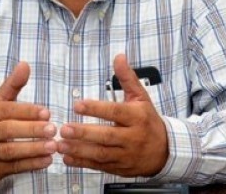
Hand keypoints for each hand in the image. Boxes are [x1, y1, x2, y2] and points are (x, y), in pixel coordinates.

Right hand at [0, 61, 56, 184]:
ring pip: (9, 151)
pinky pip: (12, 167)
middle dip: (31, 130)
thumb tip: (25, 64)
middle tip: (53, 129)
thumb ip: (12, 86)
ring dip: (33, 149)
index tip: (47, 112)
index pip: (6, 110)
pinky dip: (31, 165)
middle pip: (7, 130)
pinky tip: (46, 161)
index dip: (27, 111)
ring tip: (53, 146)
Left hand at [57, 54, 167, 176]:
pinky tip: (67, 157)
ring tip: (61, 144)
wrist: (165, 151)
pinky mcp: (120, 168)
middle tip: (64, 129)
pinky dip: (83, 164)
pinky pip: (100, 166)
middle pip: (107, 136)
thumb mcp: (141, 97)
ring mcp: (126, 155)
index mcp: (137, 117)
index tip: (77, 105)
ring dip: (80, 150)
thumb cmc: (148, 120)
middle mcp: (133, 137)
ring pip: (102, 154)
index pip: (115, 112)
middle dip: (84, 133)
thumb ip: (127, 78)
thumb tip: (119, 56)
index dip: (96, 109)